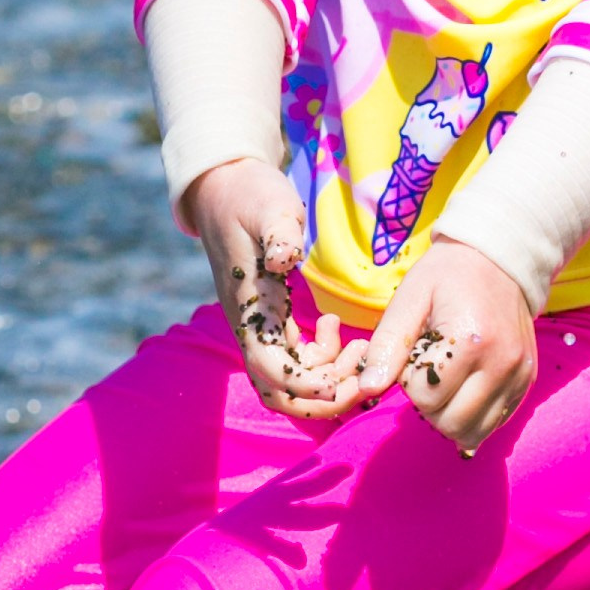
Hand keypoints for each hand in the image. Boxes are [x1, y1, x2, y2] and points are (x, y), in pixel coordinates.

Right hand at [187, 155, 351, 417]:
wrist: (225, 189)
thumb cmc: (249, 196)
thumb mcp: (269, 207)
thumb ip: (278, 233)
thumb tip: (286, 259)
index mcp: (248, 308)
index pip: (271, 369)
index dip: (306, 386)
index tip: (341, 381)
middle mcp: (251, 327)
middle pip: (279, 392)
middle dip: (322, 399)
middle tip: (364, 378)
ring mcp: (260, 327)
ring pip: (290, 382)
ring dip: (328, 381)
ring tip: (360, 350)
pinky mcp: (271, 321)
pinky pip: (297, 360)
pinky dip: (323, 359)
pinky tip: (337, 327)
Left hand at [341, 237, 535, 455]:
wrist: (499, 259)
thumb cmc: (447, 276)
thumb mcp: (409, 298)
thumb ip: (387, 344)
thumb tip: (367, 388)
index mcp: (471, 340)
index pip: (426, 397)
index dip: (409, 381)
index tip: (415, 353)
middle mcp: (502, 363)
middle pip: (451, 422)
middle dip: (428, 405)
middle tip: (428, 370)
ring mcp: (520, 376)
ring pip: (474, 432)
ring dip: (450, 417)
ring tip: (446, 382)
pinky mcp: (527, 382)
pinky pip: (494, 423)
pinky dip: (473, 417)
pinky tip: (464, 390)